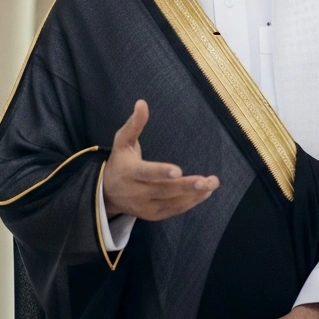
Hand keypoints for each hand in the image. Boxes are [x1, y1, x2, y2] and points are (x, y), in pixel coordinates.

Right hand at [102, 100, 218, 220]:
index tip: (178, 170)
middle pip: (163, 191)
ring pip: (171, 203)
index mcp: (128, 172)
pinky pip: (173, 210)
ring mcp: (144, 206)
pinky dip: (190, 203)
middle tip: (206, 181)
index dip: (161, 172)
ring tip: (211, 184)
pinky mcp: (153, 215)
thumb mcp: (122, 141)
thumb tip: (142, 103)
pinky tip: (204, 193)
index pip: (145, 173)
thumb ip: (134, 124)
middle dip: (186, 186)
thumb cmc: (120, 162)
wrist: (107, 193)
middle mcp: (136, 192)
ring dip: (193, 195)